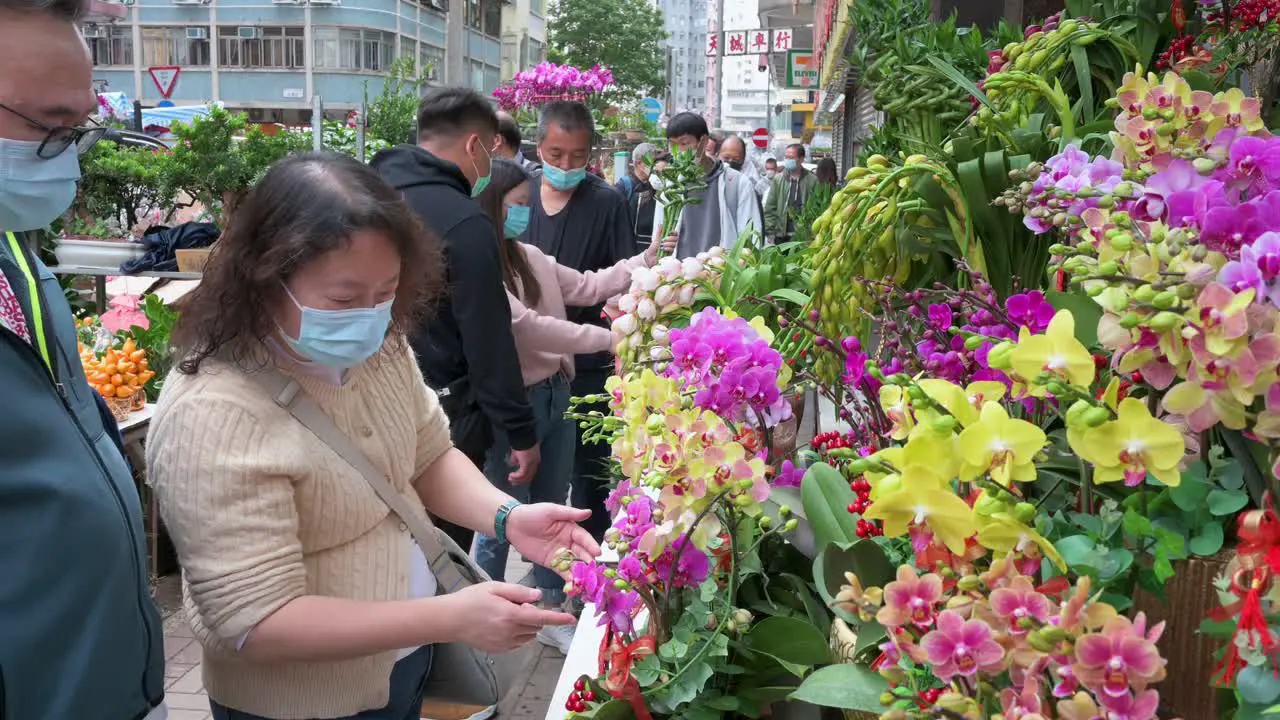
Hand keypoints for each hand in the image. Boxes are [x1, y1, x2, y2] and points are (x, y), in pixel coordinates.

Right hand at [444, 582, 575, 652]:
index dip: (558, 618)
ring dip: (527, 626)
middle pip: (536, 625)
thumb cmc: (471, 599)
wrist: (450, 620)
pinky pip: (519, 643)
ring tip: (507, 614)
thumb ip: (518, 592)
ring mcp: (505, 644)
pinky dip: (518, 634)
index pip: (542, 618)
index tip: (572, 619)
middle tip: (517, 604)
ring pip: (529, 635)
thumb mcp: (494, 587)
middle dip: (534, 615)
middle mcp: (511, 632)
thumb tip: (537, 596)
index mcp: (511, 615)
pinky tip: (502, 624)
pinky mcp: (499, 650)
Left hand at [506, 503, 601, 575]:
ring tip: (586, 580)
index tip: (597, 552)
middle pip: (581, 552)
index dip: (591, 545)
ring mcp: (560, 554)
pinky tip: (574, 584)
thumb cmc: (531, 514)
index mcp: (570, 528)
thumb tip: (588, 512)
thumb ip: (569, 513)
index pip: (584, 538)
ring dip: (580, 571)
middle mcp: (568, 542)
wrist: (512, 525)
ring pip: (573, 563)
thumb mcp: (551, 511)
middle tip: (593, 568)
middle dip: (588, 560)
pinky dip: (569, 578)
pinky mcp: (551, 563)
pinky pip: (562, 572)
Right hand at [508, 443, 540, 484]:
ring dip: (517, 480)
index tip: (518, 479)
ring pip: (526, 476)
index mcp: (535, 459)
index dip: (524, 476)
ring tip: (511, 480)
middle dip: (521, 481)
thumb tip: (514, 463)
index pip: (531, 471)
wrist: (523, 436)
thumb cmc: (521, 441)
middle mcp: (535, 463)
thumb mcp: (519, 451)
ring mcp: (532, 464)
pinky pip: (522, 474)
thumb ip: (517, 458)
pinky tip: (511, 476)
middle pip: (530, 476)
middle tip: (513, 483)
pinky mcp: (527, 464)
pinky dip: (516, 476)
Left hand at [645, 231, 678, 263]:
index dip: (674, 232)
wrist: (650, 256)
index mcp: (668, 238)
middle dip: (670, 238)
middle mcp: (670, 243)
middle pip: (676, 238)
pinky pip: (672, 249)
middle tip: (664, 239)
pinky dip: (667, 248)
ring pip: (674, 244)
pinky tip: (663, 249)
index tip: (671, 231)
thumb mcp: (656, 238)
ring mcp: (671, 248)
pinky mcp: (671, 253)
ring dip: (667, 244)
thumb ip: (659, 232)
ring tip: (662, 245)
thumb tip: (661, 224)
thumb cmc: (653, 248)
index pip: (675, 234)